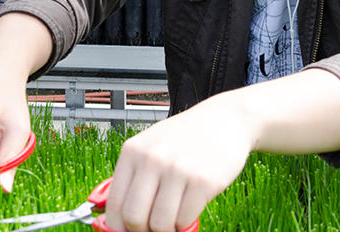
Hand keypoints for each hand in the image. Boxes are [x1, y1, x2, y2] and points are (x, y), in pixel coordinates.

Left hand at [105, 95, 251, 231]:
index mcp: (133, 151)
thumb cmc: (185, 136)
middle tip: (151, 228)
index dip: (118, 226)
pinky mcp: (203, 181)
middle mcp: (152, 159)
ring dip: (165, 229)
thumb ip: (134, 176)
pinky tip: (187, 209)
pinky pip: (185, 219)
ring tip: (171, 219)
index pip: (115, 203)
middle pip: (134, 217)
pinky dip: (184, 223)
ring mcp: (178, 170)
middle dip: (141, 230)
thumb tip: (119, 217)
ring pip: (160, 224)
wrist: (224, 119)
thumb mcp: (152, 146)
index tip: (125, 231)